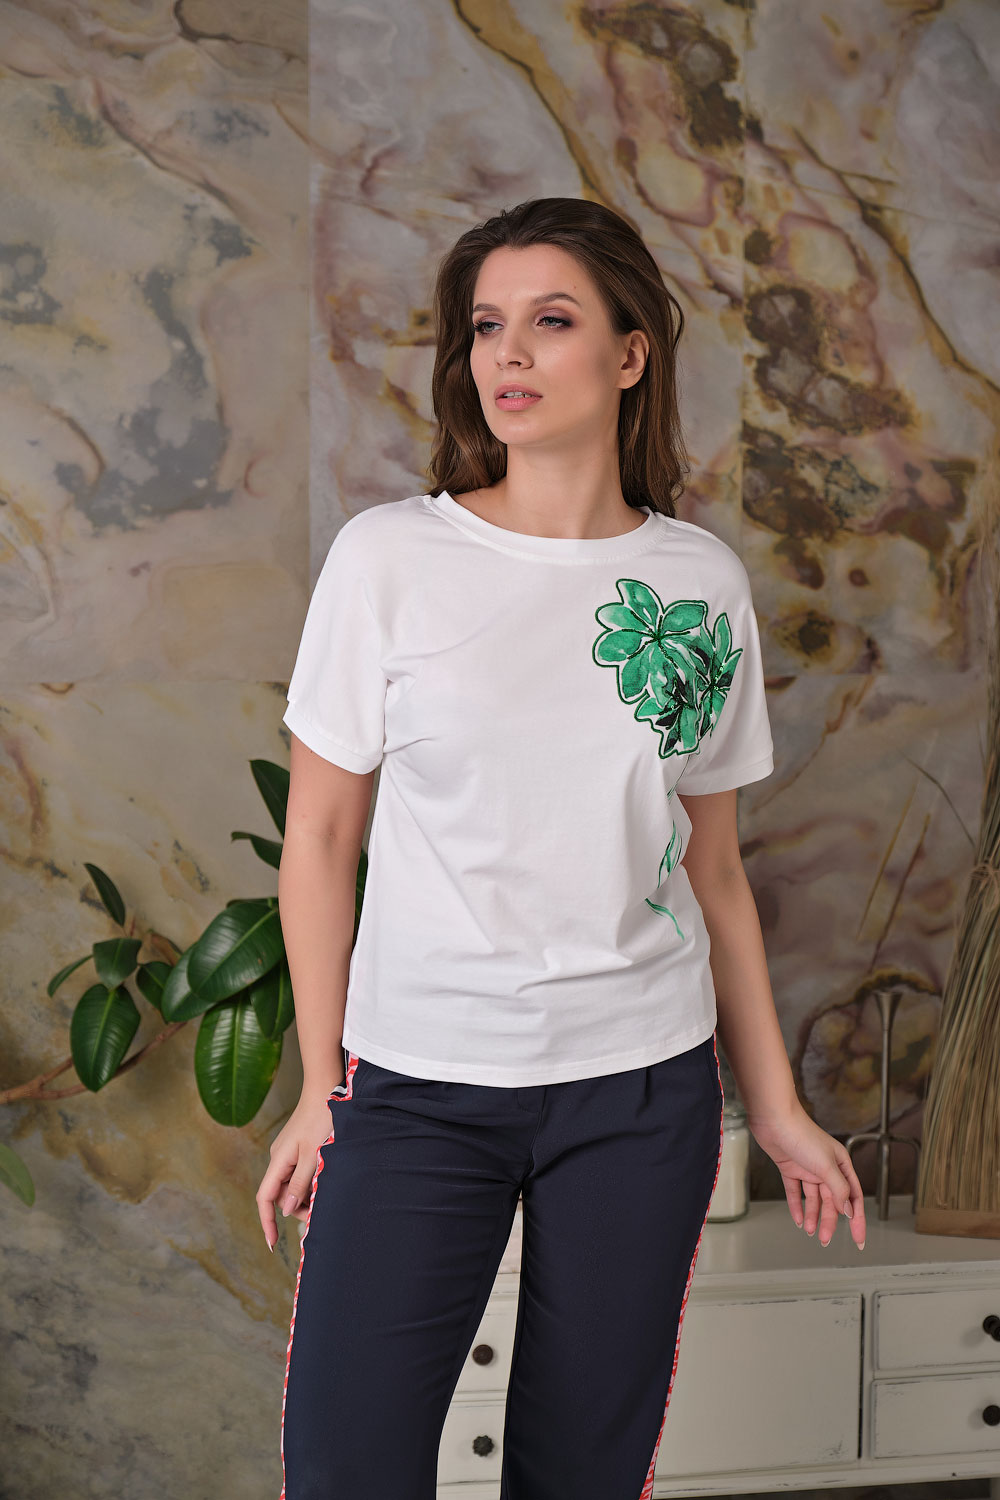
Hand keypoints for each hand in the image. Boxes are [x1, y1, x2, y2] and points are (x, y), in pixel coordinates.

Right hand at [257, 1092, 335, 1252]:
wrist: (326, 1090)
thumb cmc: (321, 1120)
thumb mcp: (313, 1156)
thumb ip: (300, 1184)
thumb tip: (286, 1210)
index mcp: (278, 1161)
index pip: (265, 1199)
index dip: (267, 1222)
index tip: (272, 1244)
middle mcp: (279, 1158)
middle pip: (280, 1194)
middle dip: (295, 1208)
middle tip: (317, 1213)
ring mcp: (288, 1153)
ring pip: (291, 1184)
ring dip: (304, 1194)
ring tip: (323, 1192)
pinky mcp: (297, 1148)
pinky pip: (298, 1173)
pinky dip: (308, 1182)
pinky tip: (322, 1180)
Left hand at [747, 1103, 866, 1250]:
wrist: (774, 1120)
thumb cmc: (803, 1135)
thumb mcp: (826, 1166)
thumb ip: (839, 1189)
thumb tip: (848, 1210)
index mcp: (841, 1165)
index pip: (853, 1197)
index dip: (856, 1219)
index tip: (859, 1239)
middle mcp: (826, 1168)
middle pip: (831, 1201)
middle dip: (829, 1221)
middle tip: (824, 1239)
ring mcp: (808, 1168)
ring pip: (813, 1199)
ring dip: (812, 1215)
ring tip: (810, 1231)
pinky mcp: (790, 1168)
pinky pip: (795, 1192)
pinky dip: (797, 1206)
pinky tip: (798, 1219)